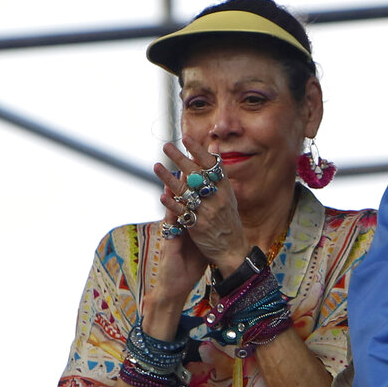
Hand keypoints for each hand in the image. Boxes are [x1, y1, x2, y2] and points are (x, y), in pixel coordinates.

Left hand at [153, 137, 250, 274]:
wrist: (232, 248)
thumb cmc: (227, 218)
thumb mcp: (228, 193)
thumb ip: (218, 171)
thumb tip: (213, 146)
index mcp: (225, 188)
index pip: (212, 164)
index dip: (198, 151)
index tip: (187, 138)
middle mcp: (217, 197)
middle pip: (196, 174)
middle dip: (180, 159)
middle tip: (166, 146)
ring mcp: (207, 211)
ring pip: (186, 191)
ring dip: (169, 178)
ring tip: (156, 166)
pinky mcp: (197, 225)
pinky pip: (182, 211)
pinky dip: (172, 203)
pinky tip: (162, 195)